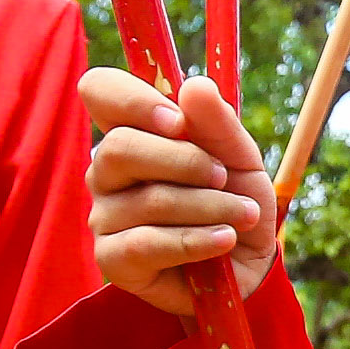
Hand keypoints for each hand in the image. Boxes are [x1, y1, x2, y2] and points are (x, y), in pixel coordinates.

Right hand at [83, 68, 279, 315]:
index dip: (134, 100)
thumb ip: (217, 123)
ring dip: (209, 207)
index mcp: (132, 131)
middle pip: (119, 147)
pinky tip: (224, 239)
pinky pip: (148, 244)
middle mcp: (107, 171)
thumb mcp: (240, 156)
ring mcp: (104, 216)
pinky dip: (196, 240)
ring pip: (148, 199)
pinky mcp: (112, 259)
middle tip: (223, 178)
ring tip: (241, 215)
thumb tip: (195, 86)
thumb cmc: (235, 199)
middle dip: (186, 161)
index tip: (179, 122)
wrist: (249, 263)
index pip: (99, 90)